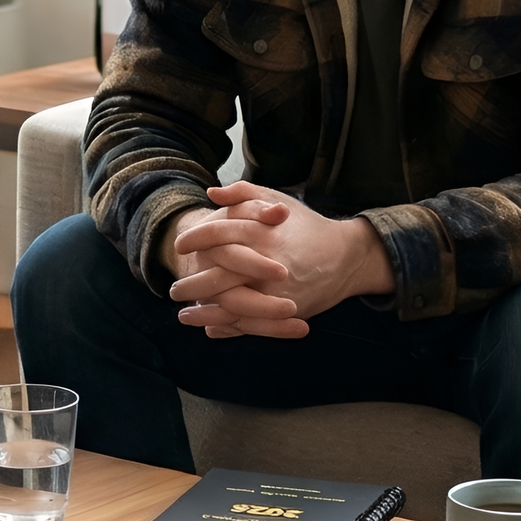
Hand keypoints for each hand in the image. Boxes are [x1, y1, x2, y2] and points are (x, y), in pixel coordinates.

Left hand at [164, 184, 393, 338]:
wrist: (346, 256)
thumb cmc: (306, 226)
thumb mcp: (277, 199)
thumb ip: (243, 193)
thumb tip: (211, 194)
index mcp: (262, 231)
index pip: (218, 234)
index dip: (195, 239)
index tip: (179, 246)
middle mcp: (267, 261)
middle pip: (219, 275)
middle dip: (192, 284)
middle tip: (173, 289)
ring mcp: (276, 289)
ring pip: (232, 304)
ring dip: (204, 312)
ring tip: (183, 315)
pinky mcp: (285, 309)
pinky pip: (251, 322)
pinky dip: (228, 327)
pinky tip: (210, 326)